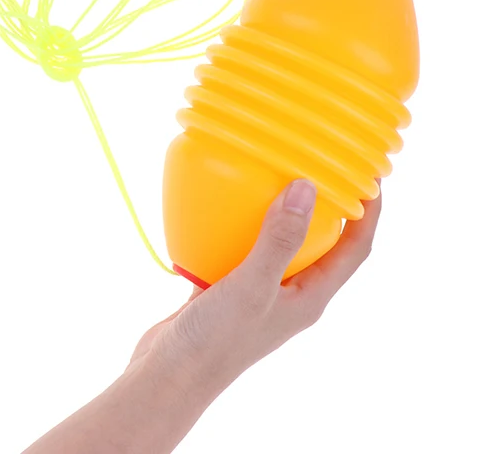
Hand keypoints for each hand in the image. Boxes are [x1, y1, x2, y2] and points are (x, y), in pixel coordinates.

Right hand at [23, 179, 380, 453]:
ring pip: (281, 242)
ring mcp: (260, 292)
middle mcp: (291, 294)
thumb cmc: (217, 341)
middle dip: (330, 207)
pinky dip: (238, 223)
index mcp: (310, 297)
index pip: (356, 250)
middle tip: (322, 166)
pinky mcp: (229, 288)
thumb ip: (278, 239)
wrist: (170, 374)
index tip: (371, 176)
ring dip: (281, 211)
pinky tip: (220, 204)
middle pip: (324, 244)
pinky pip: (242, 246)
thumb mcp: (251, 286)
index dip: (370, 213)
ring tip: (273, 174)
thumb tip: (306, 187)